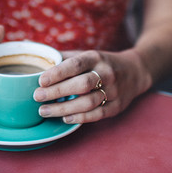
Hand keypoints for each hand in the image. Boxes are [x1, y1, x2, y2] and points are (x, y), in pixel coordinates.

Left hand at [33, 48, 152, 123]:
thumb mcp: (87, 54)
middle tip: (37, 97)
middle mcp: (106, 73)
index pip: (76, 64)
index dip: (58, 73)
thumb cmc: (101, 63)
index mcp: (96, 57)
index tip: (41, 80)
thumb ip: (64, 58)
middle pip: (81, 84)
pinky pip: (98, 114)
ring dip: (64, 108)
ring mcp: (114, 91)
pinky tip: (64, 118)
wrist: (135, 71)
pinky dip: (80, 118)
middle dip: (57, 92)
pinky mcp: (117, 106)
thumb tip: (37, 57)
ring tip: (44, 111)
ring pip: (88, 102)